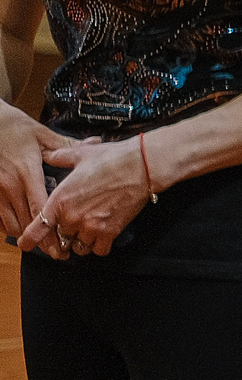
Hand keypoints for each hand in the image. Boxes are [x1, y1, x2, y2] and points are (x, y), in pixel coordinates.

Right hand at [0, 105, 69, 241]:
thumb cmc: (13, 127)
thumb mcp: (41, 134)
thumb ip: (66, 145)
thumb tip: (95, 144)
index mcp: (27, 172)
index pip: (40, 208)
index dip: (51, 229)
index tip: (61, 245)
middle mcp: (9, 185)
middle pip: (26, 221)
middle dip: (42, 240)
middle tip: (57, 252)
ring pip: (9, 223)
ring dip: (25, 234)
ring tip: (42, 243)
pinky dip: (8, 225)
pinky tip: (20, 228)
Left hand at [23, 136, 150, 260]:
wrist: (142, 166)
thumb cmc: (113, 159)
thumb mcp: (81, 154)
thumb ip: (61, 157)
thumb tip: (52, 156)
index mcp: (60, 200)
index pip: (38, 228)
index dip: (30, 239)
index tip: (27, 243)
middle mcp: (72, 217)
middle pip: (61, 238)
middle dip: (67, 233)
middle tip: (76, 225)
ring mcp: (91, 226)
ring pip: (80, 247)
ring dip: (83, 241)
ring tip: (89, 231)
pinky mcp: (110, 232)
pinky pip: (99, 250)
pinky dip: (100, 246)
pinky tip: (103, 236)